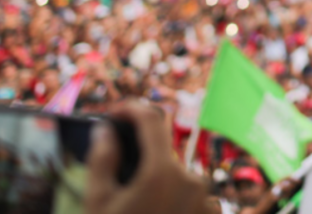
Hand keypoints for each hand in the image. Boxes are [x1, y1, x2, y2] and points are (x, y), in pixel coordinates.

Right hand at [86, 102, 206, 213]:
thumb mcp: (99, 201)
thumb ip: (102, 160)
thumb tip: (105, 130)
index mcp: (162, 173)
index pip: (151, 120)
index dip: (132, 109)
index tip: (116, 112)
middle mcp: (191, 180)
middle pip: (163, 155)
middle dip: (143, 162)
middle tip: (122, 187)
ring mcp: (205, 197)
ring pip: (177, 176)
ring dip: (161, 184)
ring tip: (142, 207)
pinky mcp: (211, 212)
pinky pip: (192, 195)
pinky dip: (177, 200)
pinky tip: (161, 212)